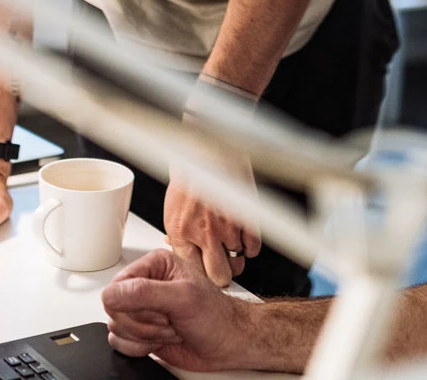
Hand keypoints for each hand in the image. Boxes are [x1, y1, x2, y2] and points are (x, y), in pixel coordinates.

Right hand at [103, 249, 256, 371]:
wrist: (225, 342)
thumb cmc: (214, 315)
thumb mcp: (182, 297)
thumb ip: (144, 293)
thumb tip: (112, 293)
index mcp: (155, 265)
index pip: (117, 285)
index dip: (131, 304)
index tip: (157, 309)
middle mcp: (146, 285)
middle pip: (115, 309)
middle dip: (143, 322)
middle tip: (167, 320)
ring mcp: (143, 310)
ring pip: (117, 327)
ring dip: (144, 336)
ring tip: (169, 328)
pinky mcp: (141, 331)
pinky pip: (120, 343)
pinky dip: (140, 348)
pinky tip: (162, 340)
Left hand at [164, 148, 260, 286]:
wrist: (208, 148)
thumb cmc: (190, 175)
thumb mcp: (173, 209)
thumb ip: (178, 236)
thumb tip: (181, 253)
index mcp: (181, 232)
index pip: (194, 272)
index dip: (202, 274)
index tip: (206, 271)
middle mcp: (204, 233)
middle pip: (219, 277)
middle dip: (222, 275)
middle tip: (222, 267)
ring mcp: (227, 227)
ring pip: (238, 263)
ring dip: (236, 257)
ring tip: (231, 246)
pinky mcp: (246, 218)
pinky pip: (253, 248)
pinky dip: (250, 247)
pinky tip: (243, 237)